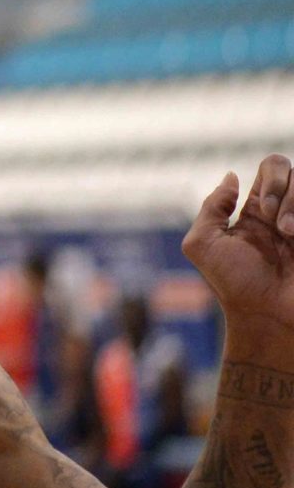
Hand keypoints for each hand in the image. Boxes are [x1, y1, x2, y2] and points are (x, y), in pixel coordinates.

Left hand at [183, 156, 293, 342]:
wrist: (265, 319)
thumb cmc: (233, 285)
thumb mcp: (203, 244)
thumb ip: (212, 207)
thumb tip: (232, 176)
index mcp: (257, 211)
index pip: (274, 168)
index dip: (273, 177)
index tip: (260, 209)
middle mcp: (286, 214)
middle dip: (285, 191)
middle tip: (276, 224)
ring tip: (289, 235)